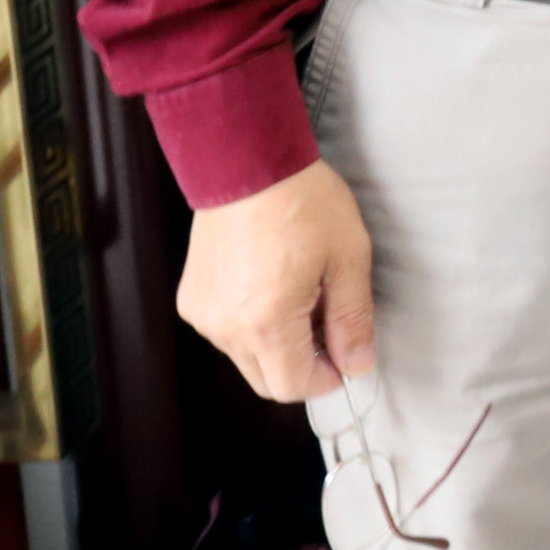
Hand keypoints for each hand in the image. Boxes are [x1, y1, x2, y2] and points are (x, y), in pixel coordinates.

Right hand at [178, 157, 375, 402]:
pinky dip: (252, 323)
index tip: (345, 357)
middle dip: (303, 364)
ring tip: (302, 291)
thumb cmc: (302, 202)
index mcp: (266, 323)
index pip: (293, 387)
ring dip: (277, 343)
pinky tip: (272, 282)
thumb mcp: (348, 258)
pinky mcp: (192, 299)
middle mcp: (226, 327)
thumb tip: (358, 363)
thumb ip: (353, 320)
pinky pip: (226, 331)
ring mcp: (204, 314)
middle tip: (328, 321)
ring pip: (247, 356)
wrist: (248, 162)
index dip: (326, 379)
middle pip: (266, 380)